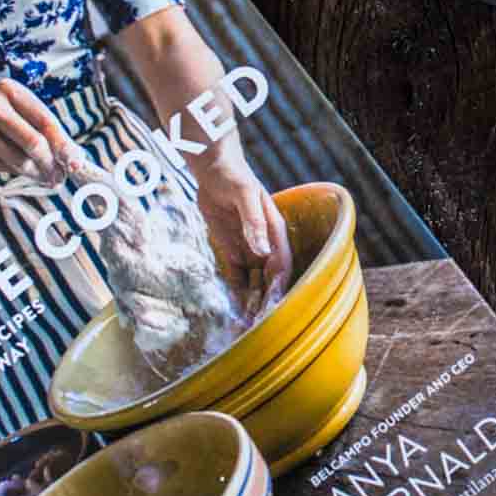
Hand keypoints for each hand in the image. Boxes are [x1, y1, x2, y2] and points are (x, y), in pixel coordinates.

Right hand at [0, 79, 74, 183]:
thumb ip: (38, 140)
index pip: (48, 119)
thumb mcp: (12, 128)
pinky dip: (22, 170)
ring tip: (48, 179)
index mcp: (15, 92)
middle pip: (38, 135)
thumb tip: (71, 159)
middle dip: (54, 160)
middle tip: (62, 177)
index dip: (65, 143)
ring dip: (39, 170)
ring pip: (24, 149)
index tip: (78, 163)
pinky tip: (27, 174)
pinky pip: (6, 158)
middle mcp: (1, 97)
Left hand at [195, 156, 292, 314]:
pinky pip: (235, 277)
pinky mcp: (230, 251)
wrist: (213, 168)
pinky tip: (232, 311)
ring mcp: (248, 249)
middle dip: (265, 301)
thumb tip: (263, 252)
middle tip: (256, 325)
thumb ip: (254, 223)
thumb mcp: (245, 196)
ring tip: (244, 327)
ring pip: (253, 283)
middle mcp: (264, 245)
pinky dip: (235, 294)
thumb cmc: (235, 177)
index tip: (272, 307)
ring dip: (251, 302)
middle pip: (269, 279)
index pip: (282, 265)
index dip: (279, 286)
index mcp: (274, 232)